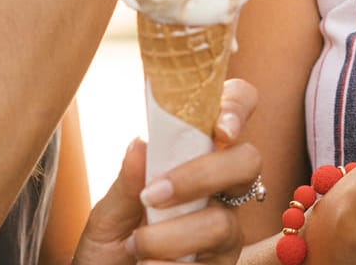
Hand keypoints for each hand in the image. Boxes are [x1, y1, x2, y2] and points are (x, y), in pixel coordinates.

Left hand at [73, 80, 262, 264]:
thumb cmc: (111, 249)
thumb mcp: (107, 216)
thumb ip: (127, 182)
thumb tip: (141, 143)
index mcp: (194, 160)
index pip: (234, 112)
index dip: (237, 107)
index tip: (220, 127)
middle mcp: (221, 191)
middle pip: (247, 161)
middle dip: (201, 175)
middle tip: (153, 196)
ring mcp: (226, 231)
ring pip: (222, 223)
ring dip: (170, 237)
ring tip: (136, 247)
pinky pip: (210, 264)